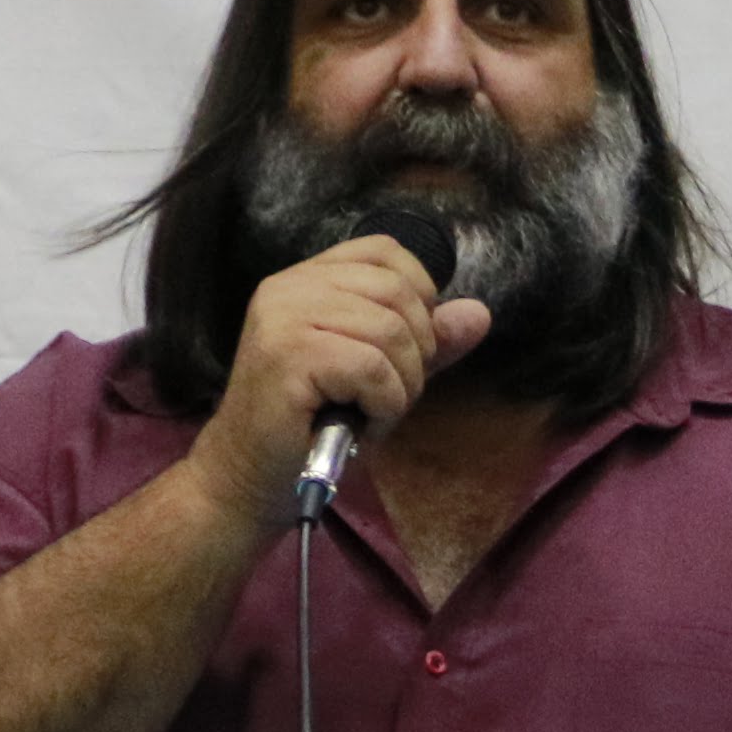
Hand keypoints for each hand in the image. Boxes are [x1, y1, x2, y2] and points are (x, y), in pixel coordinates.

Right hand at [191, 235, 494, 517]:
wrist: (251, 479)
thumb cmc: (313, 428)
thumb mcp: (380, 375)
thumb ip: (425, 340)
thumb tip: (480, 312)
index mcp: (307, 279)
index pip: (386, 251)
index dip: (419, 295)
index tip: (405, 348)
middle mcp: (289, 286)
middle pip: (398, 292)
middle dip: (416, 353)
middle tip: (387, 394)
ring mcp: (283, 317)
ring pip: (390, 331)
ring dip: (400, 386)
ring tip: (370, 412)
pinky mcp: (286, 355)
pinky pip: (371, 368)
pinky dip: (383, 404)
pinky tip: (360, 424)